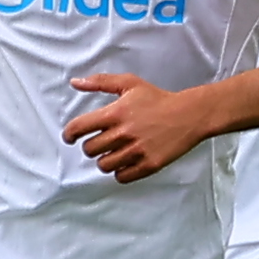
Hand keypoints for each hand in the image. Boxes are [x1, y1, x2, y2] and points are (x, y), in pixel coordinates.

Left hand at [61, 73, 210, 181]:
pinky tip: (125, 161)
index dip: (69, 134)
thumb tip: (75, 82)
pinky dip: (120, 171)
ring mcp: (137, 151)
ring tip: (114, 152)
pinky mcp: (148, 165)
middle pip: (90, 149)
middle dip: (91, 146)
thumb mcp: (129, 84)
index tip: (70, 137)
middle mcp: (124, 133)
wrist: (189, 114)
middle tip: (100, 142)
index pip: (79, 128)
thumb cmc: (158, 99)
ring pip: (104, 165)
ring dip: (105, 160)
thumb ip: (100, 82)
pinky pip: (121, 177)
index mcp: (115, 113)